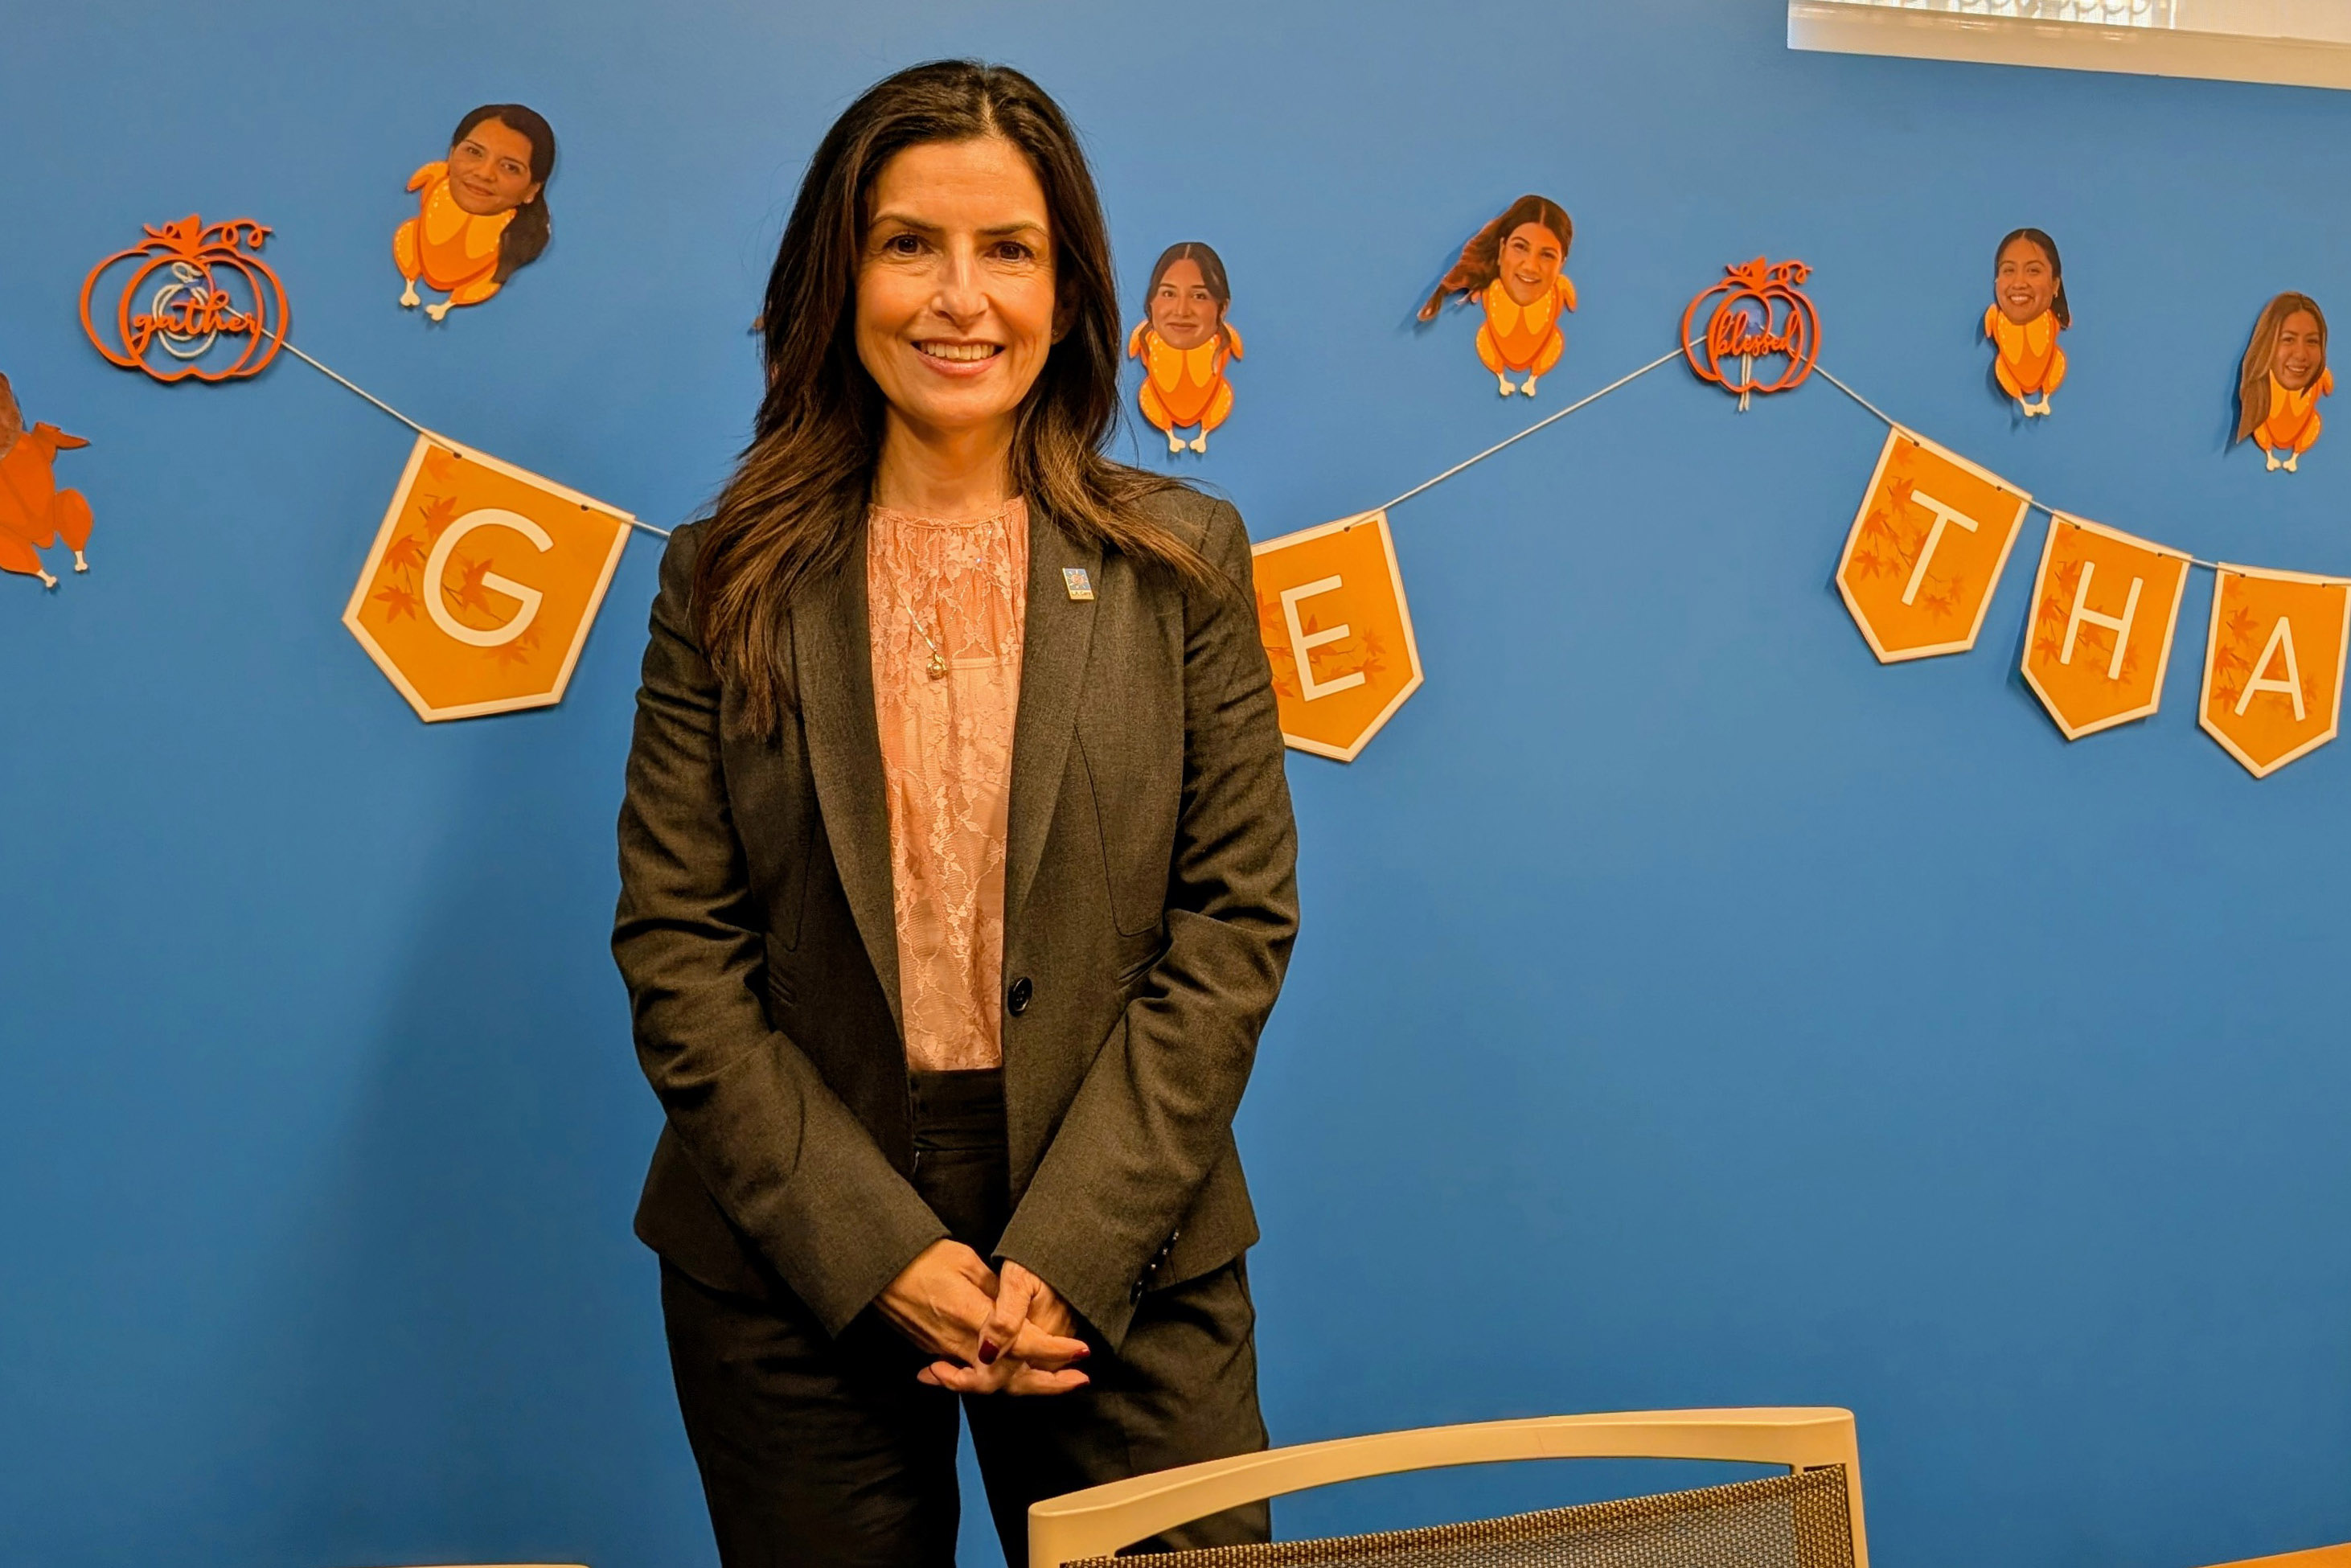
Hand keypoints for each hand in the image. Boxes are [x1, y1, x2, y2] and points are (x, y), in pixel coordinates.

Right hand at [878, 1243, 1088, 1395]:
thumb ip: (997, 1291)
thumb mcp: (968, 1262)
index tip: (1081, 1350)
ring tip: (1051, 1382)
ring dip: (1025, 1386)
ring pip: (991, 1383)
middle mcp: (961, 1342)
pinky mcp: (934, 1352)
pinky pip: (967, 1378)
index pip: (1025, 1344)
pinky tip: (1003, 1379)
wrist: (878, 1269)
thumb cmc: (923, 1256)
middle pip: (1012, 1377)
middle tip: (1079, 1380)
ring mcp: (945, 1352)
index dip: (1057, 1351)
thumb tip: (1019, 1310)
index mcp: (974, 1315)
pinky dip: (988, 1383)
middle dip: (1049, 1384)